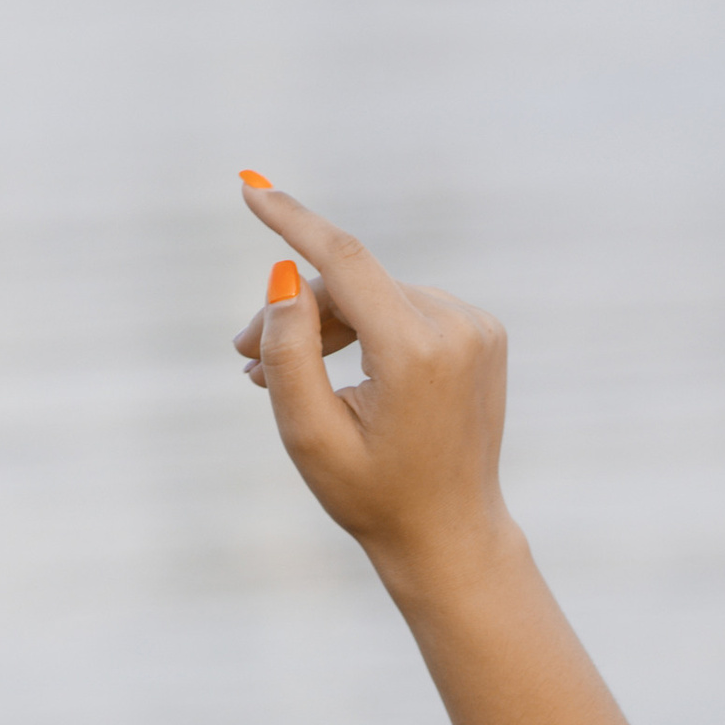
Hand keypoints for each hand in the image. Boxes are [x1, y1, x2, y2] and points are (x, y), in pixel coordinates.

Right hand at [236, 181, 513, 583]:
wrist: (452, 536)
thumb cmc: (374, 497)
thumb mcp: (310, 437)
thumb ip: (288, 353)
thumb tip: (284, 274)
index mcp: (417, 352)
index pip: (344, 261)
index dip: (292, 221)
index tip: (250, 187)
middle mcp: (456, 326)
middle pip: (354, 285)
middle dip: (296, 312)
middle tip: (243, 355)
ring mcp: (476, 326)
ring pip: (378, 296)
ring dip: (330, 325)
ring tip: (281, 373)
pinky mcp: (482, 331)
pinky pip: (407, 310)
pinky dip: (370, 330)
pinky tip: (345, 373)